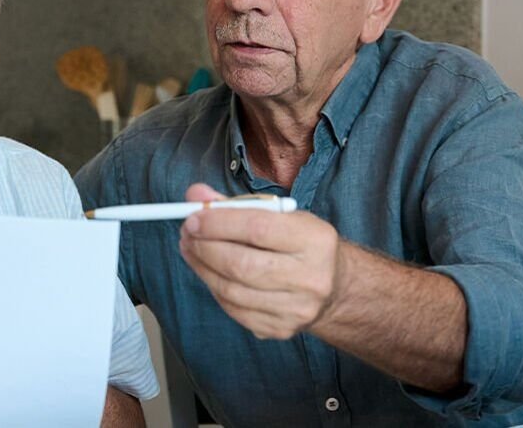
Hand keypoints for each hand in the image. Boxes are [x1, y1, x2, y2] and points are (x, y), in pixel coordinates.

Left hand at [178, 183, 342, 339]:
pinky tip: (209, 273)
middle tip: (186, 234)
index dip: (218, 223)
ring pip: (233, 291)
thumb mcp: (280, 216)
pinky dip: (214, 289)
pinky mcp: (281, 328)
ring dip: (202, 268)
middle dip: (205, 248)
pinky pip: (234, 310)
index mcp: (315, 240)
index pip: (257, 229)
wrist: (335, 288)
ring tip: (190, 250)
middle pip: (242, 264)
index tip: (193, 217)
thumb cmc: (301, 244)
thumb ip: (237, 205)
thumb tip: (194, 194)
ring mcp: (297, 308)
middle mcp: (311, 277)